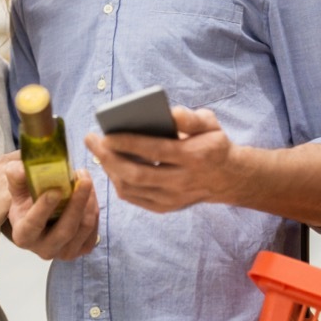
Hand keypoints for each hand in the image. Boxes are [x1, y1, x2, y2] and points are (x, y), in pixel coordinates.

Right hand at [5, 161, 99, 260]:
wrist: (41, 214)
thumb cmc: (27, 200)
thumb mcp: (17, 186)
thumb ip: (17, 176)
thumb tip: (23, 170)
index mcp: (23, 236)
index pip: (33, 225)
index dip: (44, 208)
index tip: (56, 190)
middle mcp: (44, 250)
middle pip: (66, 230)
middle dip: (77, 203)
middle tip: (83, 179)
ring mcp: (65, 253)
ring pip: (84, 227)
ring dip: (89, 201)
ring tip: (85, 179)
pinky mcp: (82, 249)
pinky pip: (94, 230)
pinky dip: (94, 209)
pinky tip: (90, 194)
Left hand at [85, 107, 239, 212]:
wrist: (229, 178)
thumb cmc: (213, 144)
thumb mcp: (211, 124)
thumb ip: (191, 118)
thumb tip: (170, 113)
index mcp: (194, 157)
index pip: (155, 151)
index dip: (128, 143)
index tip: (106, 134)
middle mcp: (183, 181)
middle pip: (137, 173)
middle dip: (109, 157)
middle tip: (91, 140)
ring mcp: (173, 199)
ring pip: (132, 188)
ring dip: (109, 170)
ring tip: (98, 152)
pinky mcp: (166, 208)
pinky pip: (134, 198)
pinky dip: (117, 182)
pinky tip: (109, 167)